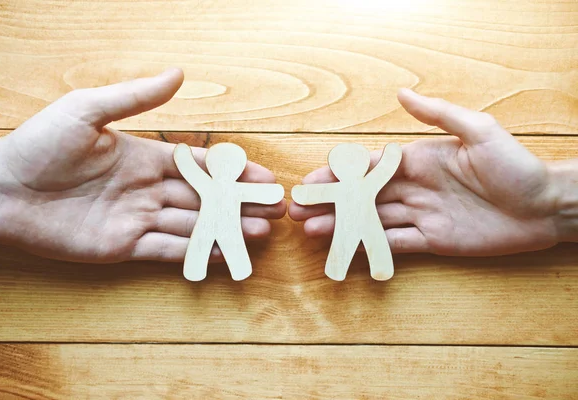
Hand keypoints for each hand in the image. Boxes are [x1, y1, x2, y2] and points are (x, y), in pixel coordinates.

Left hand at [0, 69, 285, 261]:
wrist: (1, 190)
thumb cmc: (40, 144)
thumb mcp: (88, 110)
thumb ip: (135, 97)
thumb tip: (178, 73)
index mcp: (144, 157)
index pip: (199, 165)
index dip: (232, 170)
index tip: (262, 175)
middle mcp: (147, 189)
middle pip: (204, 198)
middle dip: (240, 203)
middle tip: (274, 208)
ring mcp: (138, 219)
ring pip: (193, 226)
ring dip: (227, 229)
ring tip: (261, 232)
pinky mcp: (123, 246)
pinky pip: (168, 250)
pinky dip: (197, 253)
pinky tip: (223, 253)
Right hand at [289, 89, 576, 255]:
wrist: (545, 206)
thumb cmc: (515, 165)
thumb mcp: (479, 131)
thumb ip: (438, 116)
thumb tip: (401, 94)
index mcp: (418, 160)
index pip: (370, 167)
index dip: (339, 174)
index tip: (312, 181)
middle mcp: (414, 187)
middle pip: (364, 196)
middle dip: (331, 203)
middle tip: (299, 210)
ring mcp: (422, 215)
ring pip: (373, 221)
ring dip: (342, 226)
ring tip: (312, 231)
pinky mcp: (433, 241)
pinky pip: (396, 244)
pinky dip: (371, 246)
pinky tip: (347, 248)